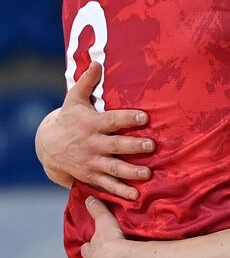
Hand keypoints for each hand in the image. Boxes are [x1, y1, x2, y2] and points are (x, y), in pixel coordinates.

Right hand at [35, 62, 154, 199]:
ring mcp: (92, 162)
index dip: (127, 118)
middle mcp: (92, 144)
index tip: (144, 117)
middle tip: (151, 145)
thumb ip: (87, 82)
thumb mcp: (74, 99)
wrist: (48, 146)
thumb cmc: (69, 119)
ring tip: (147, 173)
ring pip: (114, 168)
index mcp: (91, 124)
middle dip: (133, 146)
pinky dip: (120, 191)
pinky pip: (108, 185)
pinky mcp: (92, 176)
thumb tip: (96, 61)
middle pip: (115, 145)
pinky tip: (136, 196)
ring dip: (130, 172)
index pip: (112, 120)